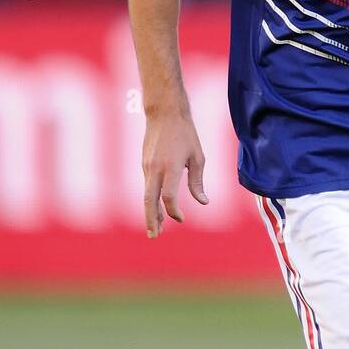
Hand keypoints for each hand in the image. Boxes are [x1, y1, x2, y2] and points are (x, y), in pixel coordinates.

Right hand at [141, 109, 208, 236]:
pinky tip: (156, 208)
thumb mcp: (197, 157)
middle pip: (149, 200)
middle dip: (151, 220)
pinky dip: (151, 200)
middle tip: (154, 235)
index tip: (181, 218)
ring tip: (156, 227)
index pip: (168, 197)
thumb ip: (197, 181)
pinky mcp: (144, 164)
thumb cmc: (186, 134)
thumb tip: (203, 202)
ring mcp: (147, 166)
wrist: (164, 113)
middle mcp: (155, 169)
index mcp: (170, 167)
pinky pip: (147, 186)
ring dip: (150, 212)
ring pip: (146, 194)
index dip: (174, 211)